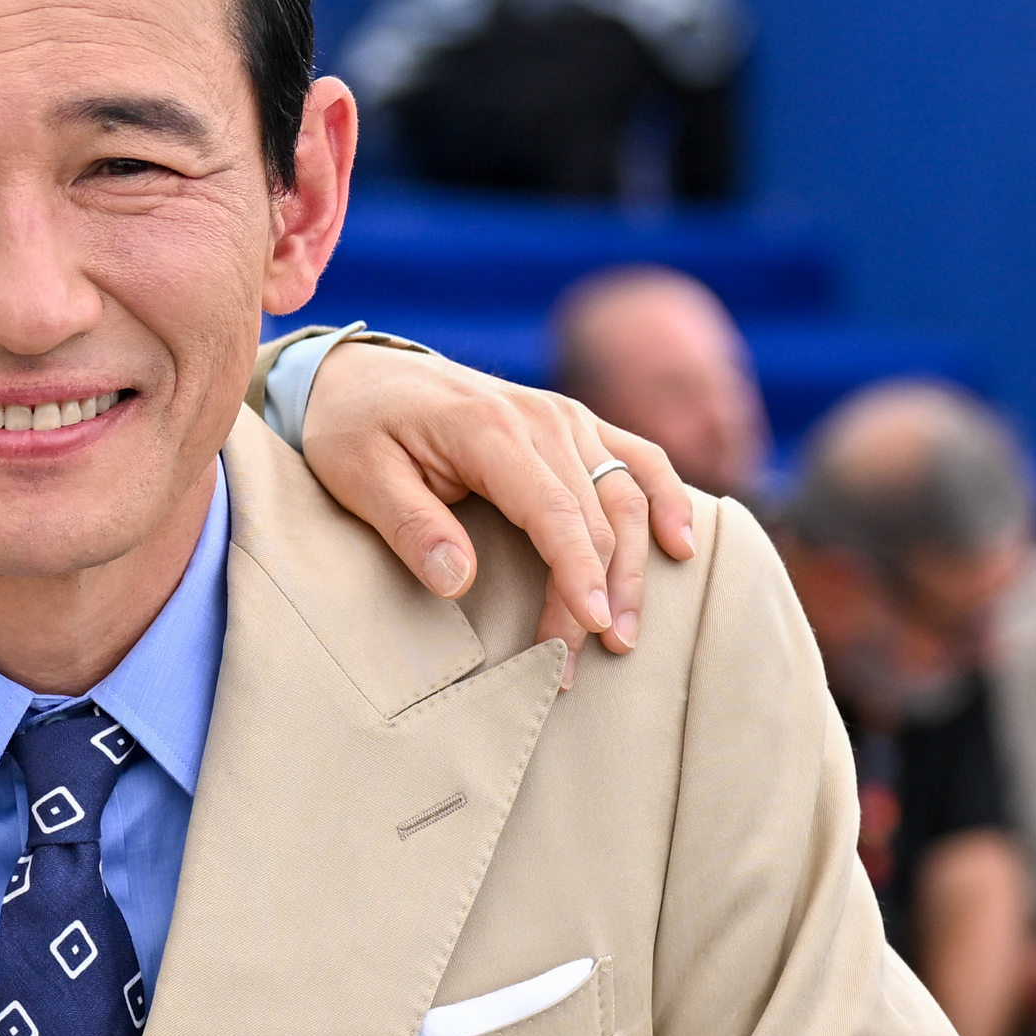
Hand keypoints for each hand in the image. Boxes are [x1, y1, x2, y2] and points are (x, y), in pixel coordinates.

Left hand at [295, 343, 701, 655]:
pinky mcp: (575, 424)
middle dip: (598, 593)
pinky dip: (666, 500)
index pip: (555, 512)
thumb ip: (411, 526)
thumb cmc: (354, 428)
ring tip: (625, 633)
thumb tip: (459, 583)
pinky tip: (680, 547)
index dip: (577, 575)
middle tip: (578, 664)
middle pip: (597, 513)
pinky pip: (638, 458)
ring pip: (627, 492)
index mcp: (489, 428)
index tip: (587, 629)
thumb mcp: (358, 475)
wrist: (360, 371)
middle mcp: (542, 416)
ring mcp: (565, 416)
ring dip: (635, 565)